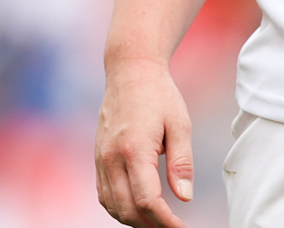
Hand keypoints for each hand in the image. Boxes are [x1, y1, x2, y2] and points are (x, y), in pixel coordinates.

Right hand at [95, 59, 193, 226]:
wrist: (129, 70)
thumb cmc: (159, 95)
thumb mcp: (180, 125)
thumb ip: (182, 163)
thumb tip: (185, 198)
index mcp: (134, 149)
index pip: (147, 201)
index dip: (166, 222)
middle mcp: (112, 157)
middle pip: (127, 210)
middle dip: (151, 226)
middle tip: (173, 227)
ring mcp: (101, 158)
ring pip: (112, 206)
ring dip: (134, 220)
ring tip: (158, 221)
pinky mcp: (98, 157)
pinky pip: (103, 194)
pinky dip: (119, 208)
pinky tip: (138, 208)